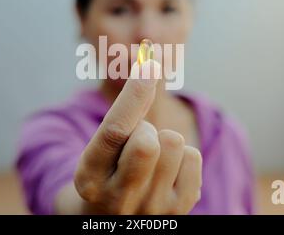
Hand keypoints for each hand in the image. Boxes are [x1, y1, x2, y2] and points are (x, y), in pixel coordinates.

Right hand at [74, 60, 201, 213]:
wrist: (112, 219)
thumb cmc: (106, 172)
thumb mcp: (100, 148)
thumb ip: (124, 114)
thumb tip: (150, 67)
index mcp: (90, 178)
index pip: (114, 131)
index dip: (132, 96)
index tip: (148, 64)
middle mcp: (119, 198)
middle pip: (149, 141)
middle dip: (146, 129)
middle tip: (138, 142)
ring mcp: (152, 208)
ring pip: (174, 142)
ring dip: (163, 141)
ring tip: (151, 159)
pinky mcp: (180, 210)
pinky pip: (193, 155)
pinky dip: (182, 154)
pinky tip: (167, 171)